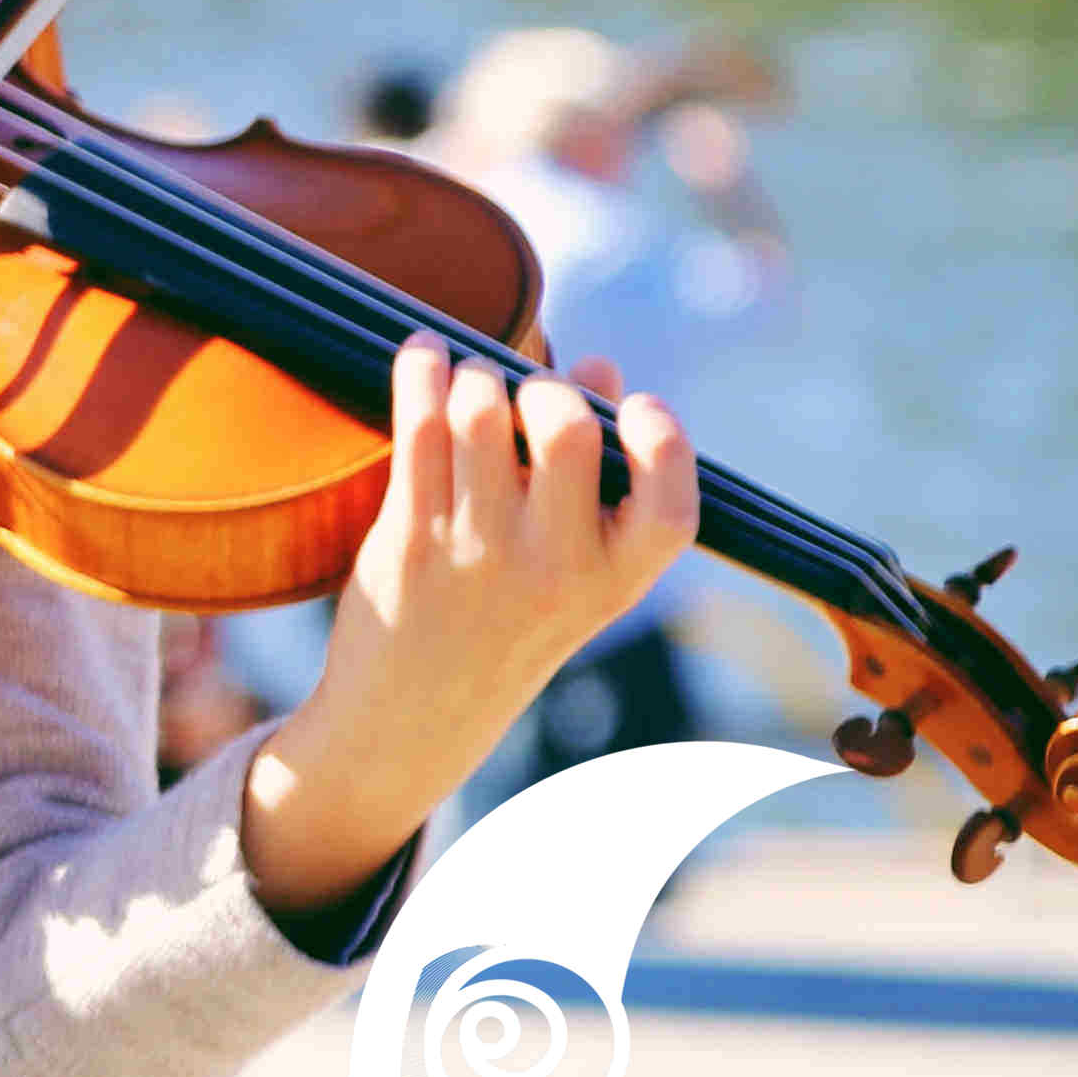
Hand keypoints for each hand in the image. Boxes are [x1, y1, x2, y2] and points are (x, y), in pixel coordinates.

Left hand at [242, 339, 698, 918]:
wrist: (413, 717)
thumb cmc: (506, 624)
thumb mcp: (576, 576)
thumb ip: (597, 481)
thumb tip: (598, 366)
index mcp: (616, 582)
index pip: (671, 505)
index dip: (665, 440)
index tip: (638, 403)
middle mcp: (553, 568)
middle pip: (566, 430)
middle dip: (546, 384)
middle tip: (527, 389)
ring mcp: (476, 551)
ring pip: (479, 414)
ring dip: (476, 374)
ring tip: (470, 377)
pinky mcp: (407, 537)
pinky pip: (417, 428)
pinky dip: (420, 374)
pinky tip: (423, 359)